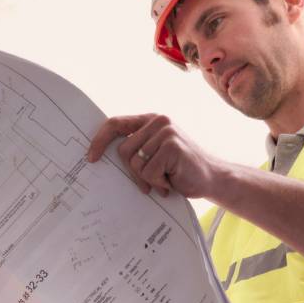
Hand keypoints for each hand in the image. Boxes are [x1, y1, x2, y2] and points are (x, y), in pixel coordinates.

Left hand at [84, 114, 222, 198]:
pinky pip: (149, 171)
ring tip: (166, 178)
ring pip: (135, 163)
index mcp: (150, 120)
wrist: (212, 178)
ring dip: (148, 178)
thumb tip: (101, 155)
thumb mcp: (155, 154)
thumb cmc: (180, 170)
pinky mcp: (171, 146)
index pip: (116, 123)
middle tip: (151, 181)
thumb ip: (137, 148)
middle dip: (134, 172)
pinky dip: (158, 182)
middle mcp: (158, 121)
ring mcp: (166, 132)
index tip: (91, 157)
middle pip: (123, 150)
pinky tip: (172, 180)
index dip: (100, 140)